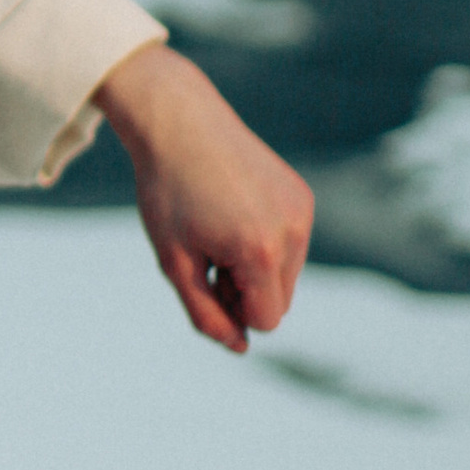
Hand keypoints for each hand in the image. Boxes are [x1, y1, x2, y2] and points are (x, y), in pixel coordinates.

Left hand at [96, 40, 313, 353]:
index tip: (205, 279)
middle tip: (207, 256)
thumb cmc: (167, 192)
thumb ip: (205, 313)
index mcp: (260, 251)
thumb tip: (239, 348)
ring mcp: (301, 210)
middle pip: (280, 303)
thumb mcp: (175, 261)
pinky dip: (266, 242)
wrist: (178, 121)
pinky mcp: (302, 195)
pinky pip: (291, 243)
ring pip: (287, 275)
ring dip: (256, 270)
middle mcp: (291, 231)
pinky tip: (234, 211)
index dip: (232, 311)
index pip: (266, 321)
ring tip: (218, 233)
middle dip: (246, 293)